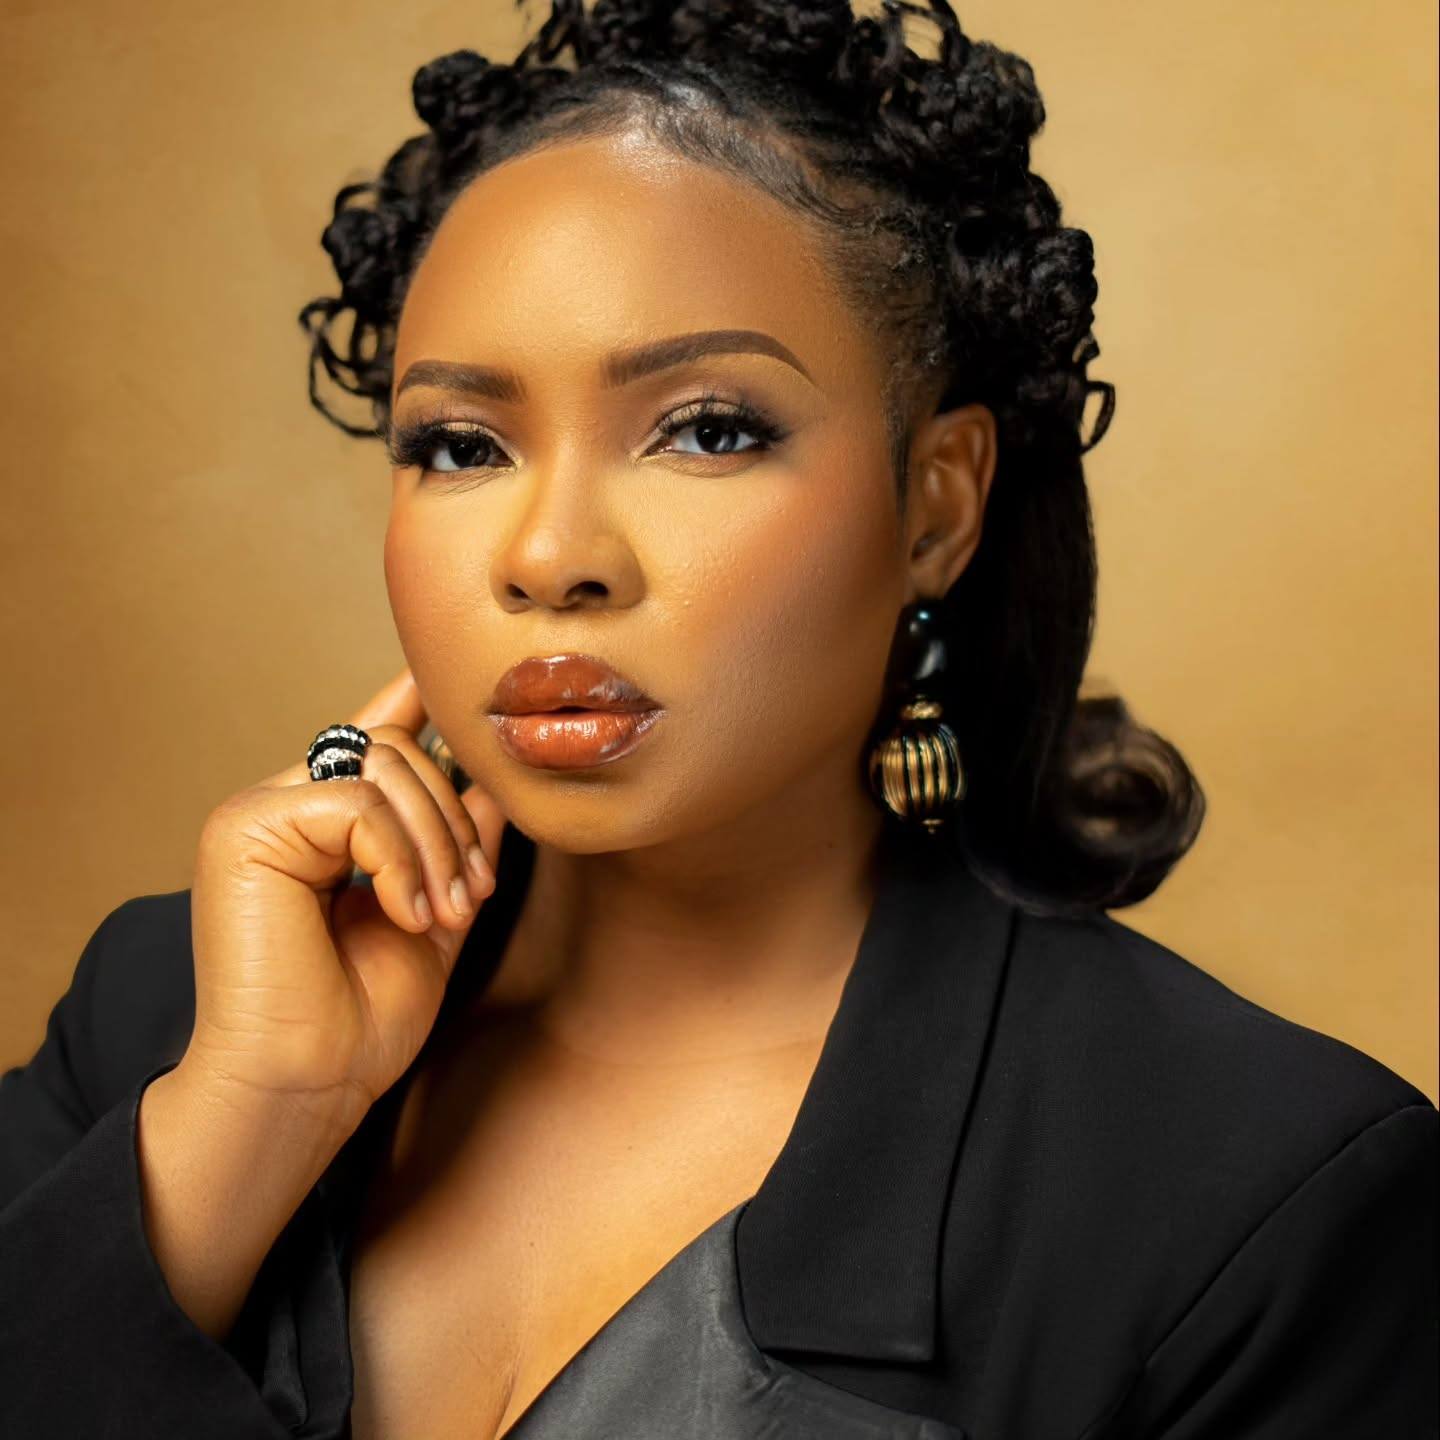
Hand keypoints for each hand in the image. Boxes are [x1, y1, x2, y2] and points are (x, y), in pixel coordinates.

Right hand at [180, 666, 507, 1137]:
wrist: (305, 1087)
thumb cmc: (359, 1022)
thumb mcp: (434, 915)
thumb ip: (456, 848)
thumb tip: (495, 788)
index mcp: (319, 827)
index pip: (366, 740)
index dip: (408, 701)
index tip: (443, 676)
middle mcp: (282, 807)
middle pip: (398, 751)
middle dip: (455, 821)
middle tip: (470, 899)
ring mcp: (256, 814)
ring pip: (385, 768)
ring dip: (437, 844)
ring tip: (442, 915)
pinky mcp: (244, 829)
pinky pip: (357, 804)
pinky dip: (400, 859)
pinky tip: (404, 914)